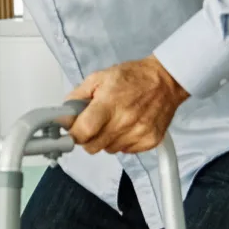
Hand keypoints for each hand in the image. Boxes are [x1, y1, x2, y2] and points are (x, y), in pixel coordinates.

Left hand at [65, 57, 189, 154]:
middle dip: (88, 138)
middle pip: (93, 147)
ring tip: (115, 121)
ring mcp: (139, 133)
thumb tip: (63, 115)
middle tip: (93, 124)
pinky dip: (123, 141)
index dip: (74, 134)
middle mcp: (124, 121)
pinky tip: (128, 126)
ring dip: (106, 139)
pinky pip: (126, 151)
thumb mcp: (98, 78)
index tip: (73, 129)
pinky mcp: (150, 141)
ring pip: (109, 150)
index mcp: (109, 103)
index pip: (83, 132)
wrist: (165, 81)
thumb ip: (77, 97)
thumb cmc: (132, 77)